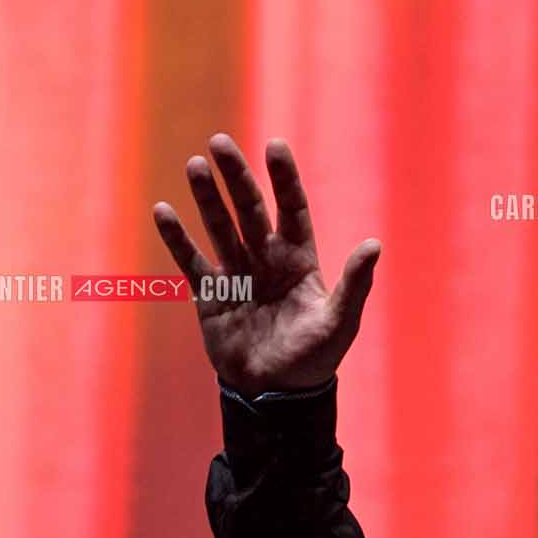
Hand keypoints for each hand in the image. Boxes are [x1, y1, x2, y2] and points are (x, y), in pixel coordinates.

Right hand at [152, 134, 380, 397]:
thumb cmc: (314, 358)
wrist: (276, 394)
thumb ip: (355, 283)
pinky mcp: (211, 294)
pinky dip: (177, 237)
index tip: (274, 145)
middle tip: (219, 142)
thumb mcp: (339, 321)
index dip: (284, 178)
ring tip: (194, 165)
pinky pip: (191, 260)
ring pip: (220, 226)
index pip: (292, 209)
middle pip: (250, 209)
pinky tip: (163, 210)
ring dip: (206, 197)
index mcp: (300, 261)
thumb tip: (374, 244)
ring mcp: (237, 274)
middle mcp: (267, 259)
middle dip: (236, 177)